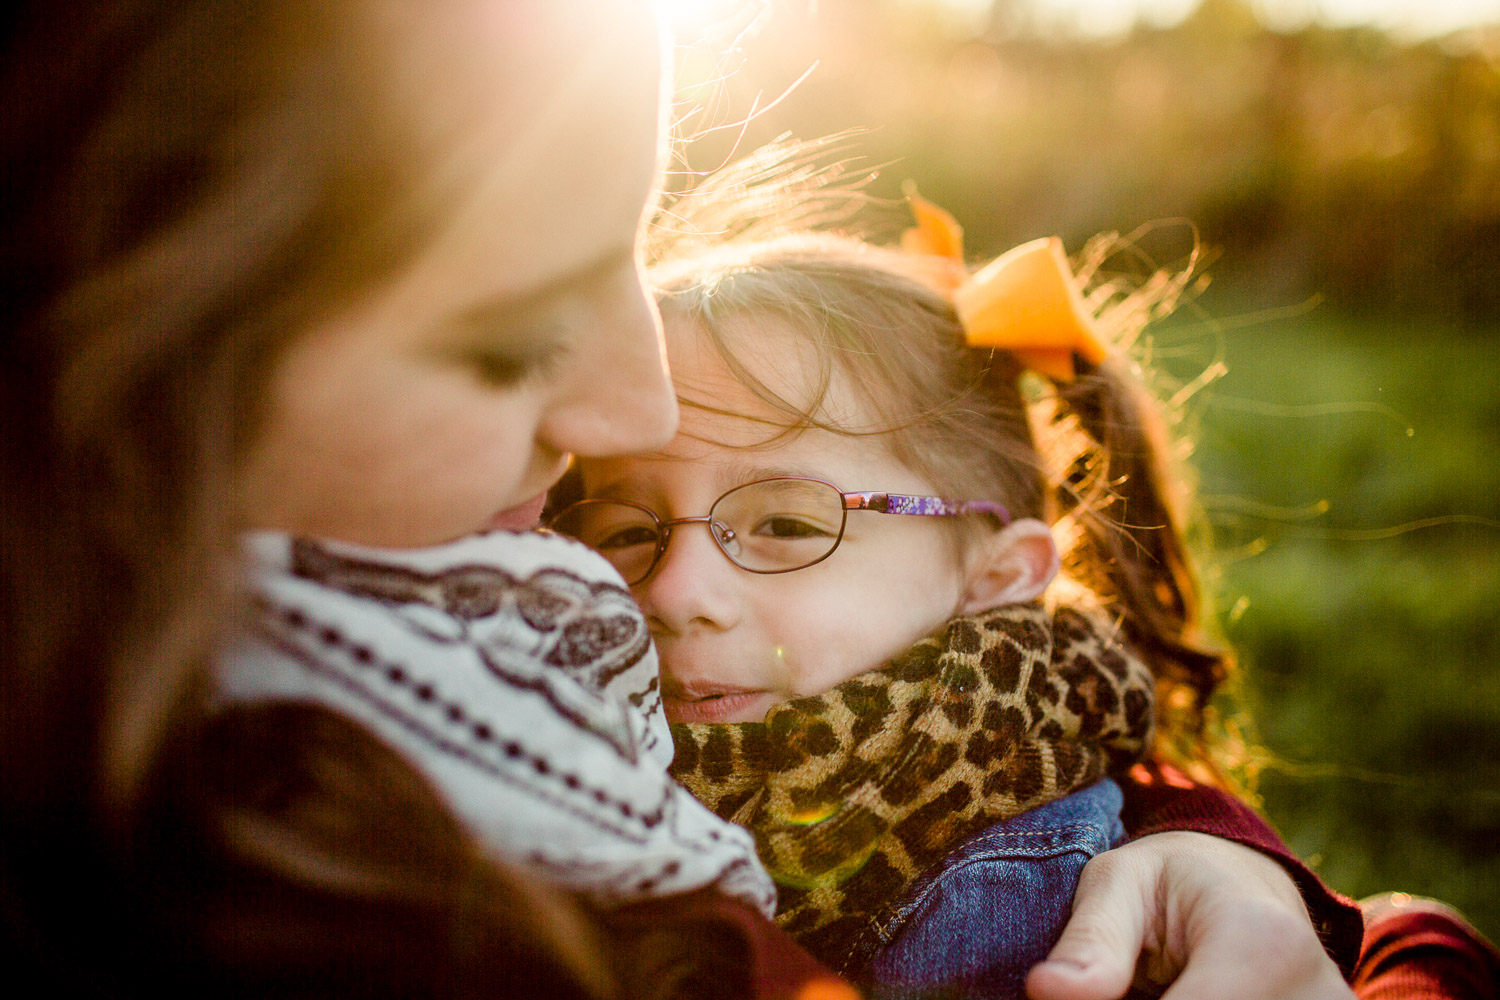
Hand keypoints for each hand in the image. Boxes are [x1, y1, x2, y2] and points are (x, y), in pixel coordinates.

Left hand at [1025, 831, 1354, 999]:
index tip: (1078, 994)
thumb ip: (1091, 941)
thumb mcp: (1119, 884)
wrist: (1249, 887)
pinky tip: (1176, 994)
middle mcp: (1316, 991)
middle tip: (1128, 983)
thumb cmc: (1171, 880)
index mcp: (1261, 942)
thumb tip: (1046, 990)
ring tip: (1152, 984)